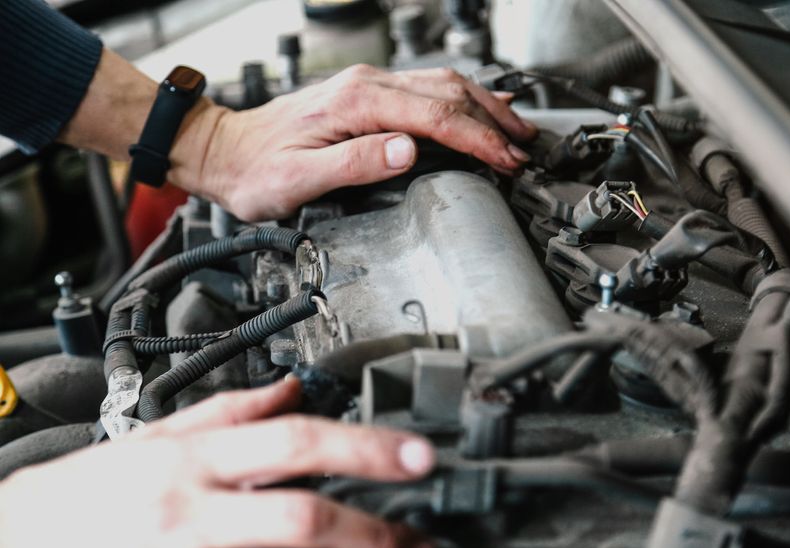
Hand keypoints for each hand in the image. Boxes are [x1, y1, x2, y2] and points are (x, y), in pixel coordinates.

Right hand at [0, 378, 436, 547]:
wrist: (12, 543)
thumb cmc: (82, 494)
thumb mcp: (155, 437)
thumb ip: (228, 410)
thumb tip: (289, 388)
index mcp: (193, 458)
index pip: (291, 441)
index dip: (360, 448)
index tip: (414, 455)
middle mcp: (193, 510)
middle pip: (298, 515)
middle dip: (373, 530)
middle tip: (424, 538)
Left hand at [180, 64, 536, 219]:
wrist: (226, 152)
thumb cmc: (256, 172)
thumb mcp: (299, 180)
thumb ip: (356, 164)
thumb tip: (408, 151)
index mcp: (356, 103)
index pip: (436, 116)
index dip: (478, 140)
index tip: (506, 161)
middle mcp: (366, 85)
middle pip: (449, 92)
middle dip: (492, 122)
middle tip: (523, 150)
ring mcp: (368, 87)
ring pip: (442, 86)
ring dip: (483, 108)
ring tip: (515, 132)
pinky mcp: (367, 97)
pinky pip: (426, 91)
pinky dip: (461, 102)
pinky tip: (477, 110)